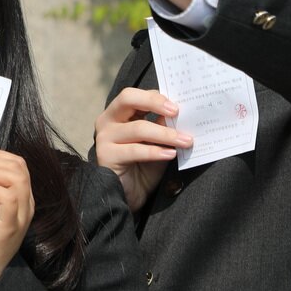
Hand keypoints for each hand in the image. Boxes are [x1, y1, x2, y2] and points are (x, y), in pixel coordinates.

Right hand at [94, 88, 191, 213]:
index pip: (136, 95)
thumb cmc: (143, 166)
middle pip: (128, 98)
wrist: (129, 195)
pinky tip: (171, 154)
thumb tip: (180, 112)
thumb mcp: (157, 142)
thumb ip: (163, 125)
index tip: (178, 106)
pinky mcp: (106, 155)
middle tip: (176, 111)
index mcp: (118, 113)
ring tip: (185, 140)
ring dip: (165, 134)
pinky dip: (156, 152)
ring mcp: (104, 137)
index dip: (157, 97)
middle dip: (155, 102)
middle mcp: (107, 121)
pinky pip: (135, 150)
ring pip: (138, 128)